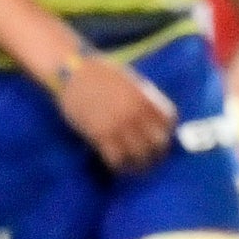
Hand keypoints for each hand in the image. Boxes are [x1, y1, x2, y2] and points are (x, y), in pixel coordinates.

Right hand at [53, 54, 176, 171]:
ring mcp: (118, 125)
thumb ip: (141, 97)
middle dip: (158, 151)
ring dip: (140, 164)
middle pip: (159, 142)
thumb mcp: (126, 80)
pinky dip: (119, 165)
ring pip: (139, 155)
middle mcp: (135, 113)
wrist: (70, 71)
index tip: (162, 136)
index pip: (169, 120)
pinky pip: (116, 159)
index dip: (167, 130)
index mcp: (144, 98)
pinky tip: (117, 165)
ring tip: (136, 167)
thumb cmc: (97, 71)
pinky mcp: (99, 135)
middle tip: (152, 156)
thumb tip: (152, 116)